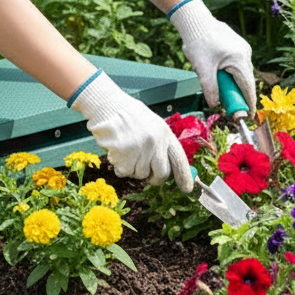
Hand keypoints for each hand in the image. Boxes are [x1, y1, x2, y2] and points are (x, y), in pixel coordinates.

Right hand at [70, 70, 193, 192]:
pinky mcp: (124, 154)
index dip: (184, 176)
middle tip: (146, 175)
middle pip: (161, 174)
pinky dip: (119, 166)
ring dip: (132, 168)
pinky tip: (117, 151)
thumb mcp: (152, 125)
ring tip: (126, 151)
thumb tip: (165, 170)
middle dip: (153, 178)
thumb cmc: (128, 116)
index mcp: (165, 133)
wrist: (108, 106)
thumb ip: (160, 145)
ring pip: (140, 175)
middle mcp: (155, 142)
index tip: (187, 189)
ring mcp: (140, 148)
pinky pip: (124, 172)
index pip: (179, 159)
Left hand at [169, 0, 256, 111]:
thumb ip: (210, 89)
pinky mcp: (237, 45)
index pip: (248, 87)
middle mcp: (245, 53)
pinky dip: (230, 72)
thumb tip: (215, 104)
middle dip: (237, 93)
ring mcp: (242, 47)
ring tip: (218, 85)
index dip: (248, 103)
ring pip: (241, 72)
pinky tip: (218, 72)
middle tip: (229, 104)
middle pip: (245, 80)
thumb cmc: (198, 42)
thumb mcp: (202, 70)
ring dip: (232, 81)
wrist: (194, 20)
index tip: (248, 116)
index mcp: (239, 60)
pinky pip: (237, 63)